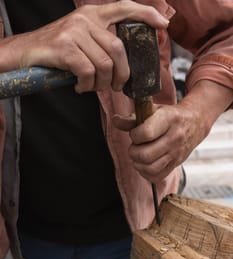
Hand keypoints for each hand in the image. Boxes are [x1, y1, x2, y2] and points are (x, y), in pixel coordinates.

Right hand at [0, 1, 168, 92]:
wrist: (25, 53)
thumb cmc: (57, 52)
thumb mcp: (82, 40)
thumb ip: (101, 44)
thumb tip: (124, 64)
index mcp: (92, 14)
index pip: (124, 7)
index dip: (146, 14)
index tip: (164, 24)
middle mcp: (85, 19)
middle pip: (118, 49)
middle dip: (121, 74)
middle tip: (115, 87)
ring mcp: (74, 31)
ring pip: (104, 64)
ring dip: (101, 84)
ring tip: (91, 87)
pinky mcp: (65, 46)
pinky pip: (88, 71)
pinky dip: (86, 85)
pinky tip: (79, 86)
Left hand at [113, 80, 232, 182]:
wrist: (196, 122)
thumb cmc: (170, 116)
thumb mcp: (153, 111)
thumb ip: (132, 118)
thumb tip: (115, 120)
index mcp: (169, 119)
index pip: (146, 134)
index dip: (135, 135)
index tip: (135, 133)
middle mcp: (174, 138)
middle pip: (145, 155)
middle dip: (133, 152)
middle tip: (135, 146)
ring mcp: (176, 153)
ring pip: (150, 168)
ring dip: (138, 164)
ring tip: (138, 155)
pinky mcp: (176, 164)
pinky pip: (156, 177)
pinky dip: (146, 173)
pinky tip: (144, 164)